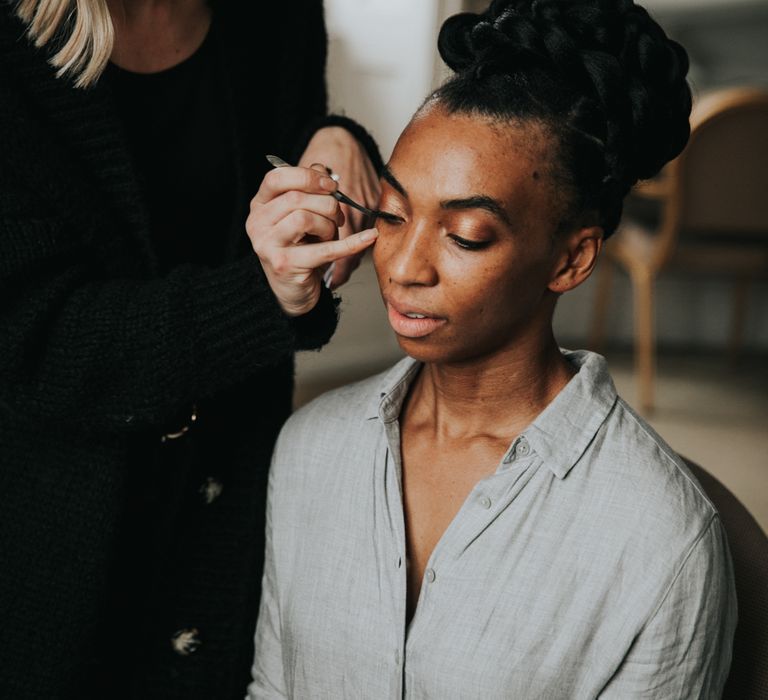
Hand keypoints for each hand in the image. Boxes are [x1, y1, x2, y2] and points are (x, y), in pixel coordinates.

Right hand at [247, 165, 377, 316]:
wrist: (292, 292)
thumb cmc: (300, 249)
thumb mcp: (302, 215)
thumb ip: (309, 190)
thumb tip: (321, 168)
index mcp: (260, 206)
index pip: (277, 178)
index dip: (308, 177)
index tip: (331, 185)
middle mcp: (258, 223)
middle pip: (297, 198)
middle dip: (328, 206)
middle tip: (339, 219)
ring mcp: (267, 245)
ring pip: (305, 218)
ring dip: (329, 226)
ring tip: (331, 236)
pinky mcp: (285, 264)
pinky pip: (324, 249)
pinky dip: (352, 243)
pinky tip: (370, 237)